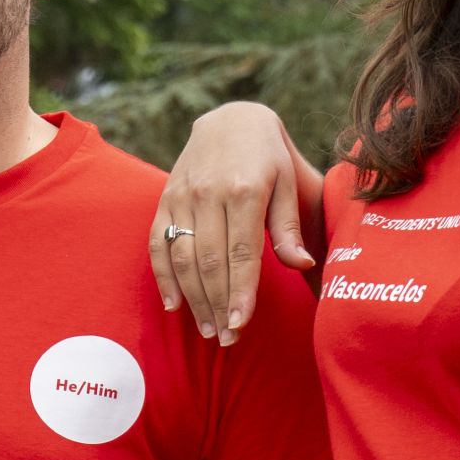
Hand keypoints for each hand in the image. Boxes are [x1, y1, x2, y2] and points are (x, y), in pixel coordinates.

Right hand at [149, 102, 314, 342]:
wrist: (230, 119)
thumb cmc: (267, 157)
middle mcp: (208, 193)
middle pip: (209, 261)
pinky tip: (175, 305)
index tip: (241, 325)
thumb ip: (287, 226)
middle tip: (227, 340)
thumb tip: (301, 264)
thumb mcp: (286, 182)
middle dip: (217, 305)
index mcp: (244, 190)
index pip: (241, 252)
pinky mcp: (165, 199)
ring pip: (182, 257)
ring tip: (208, 330)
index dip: (240, 291)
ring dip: (193, 299)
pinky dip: (164, 277)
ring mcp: (182, 196)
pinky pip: (158, 244)